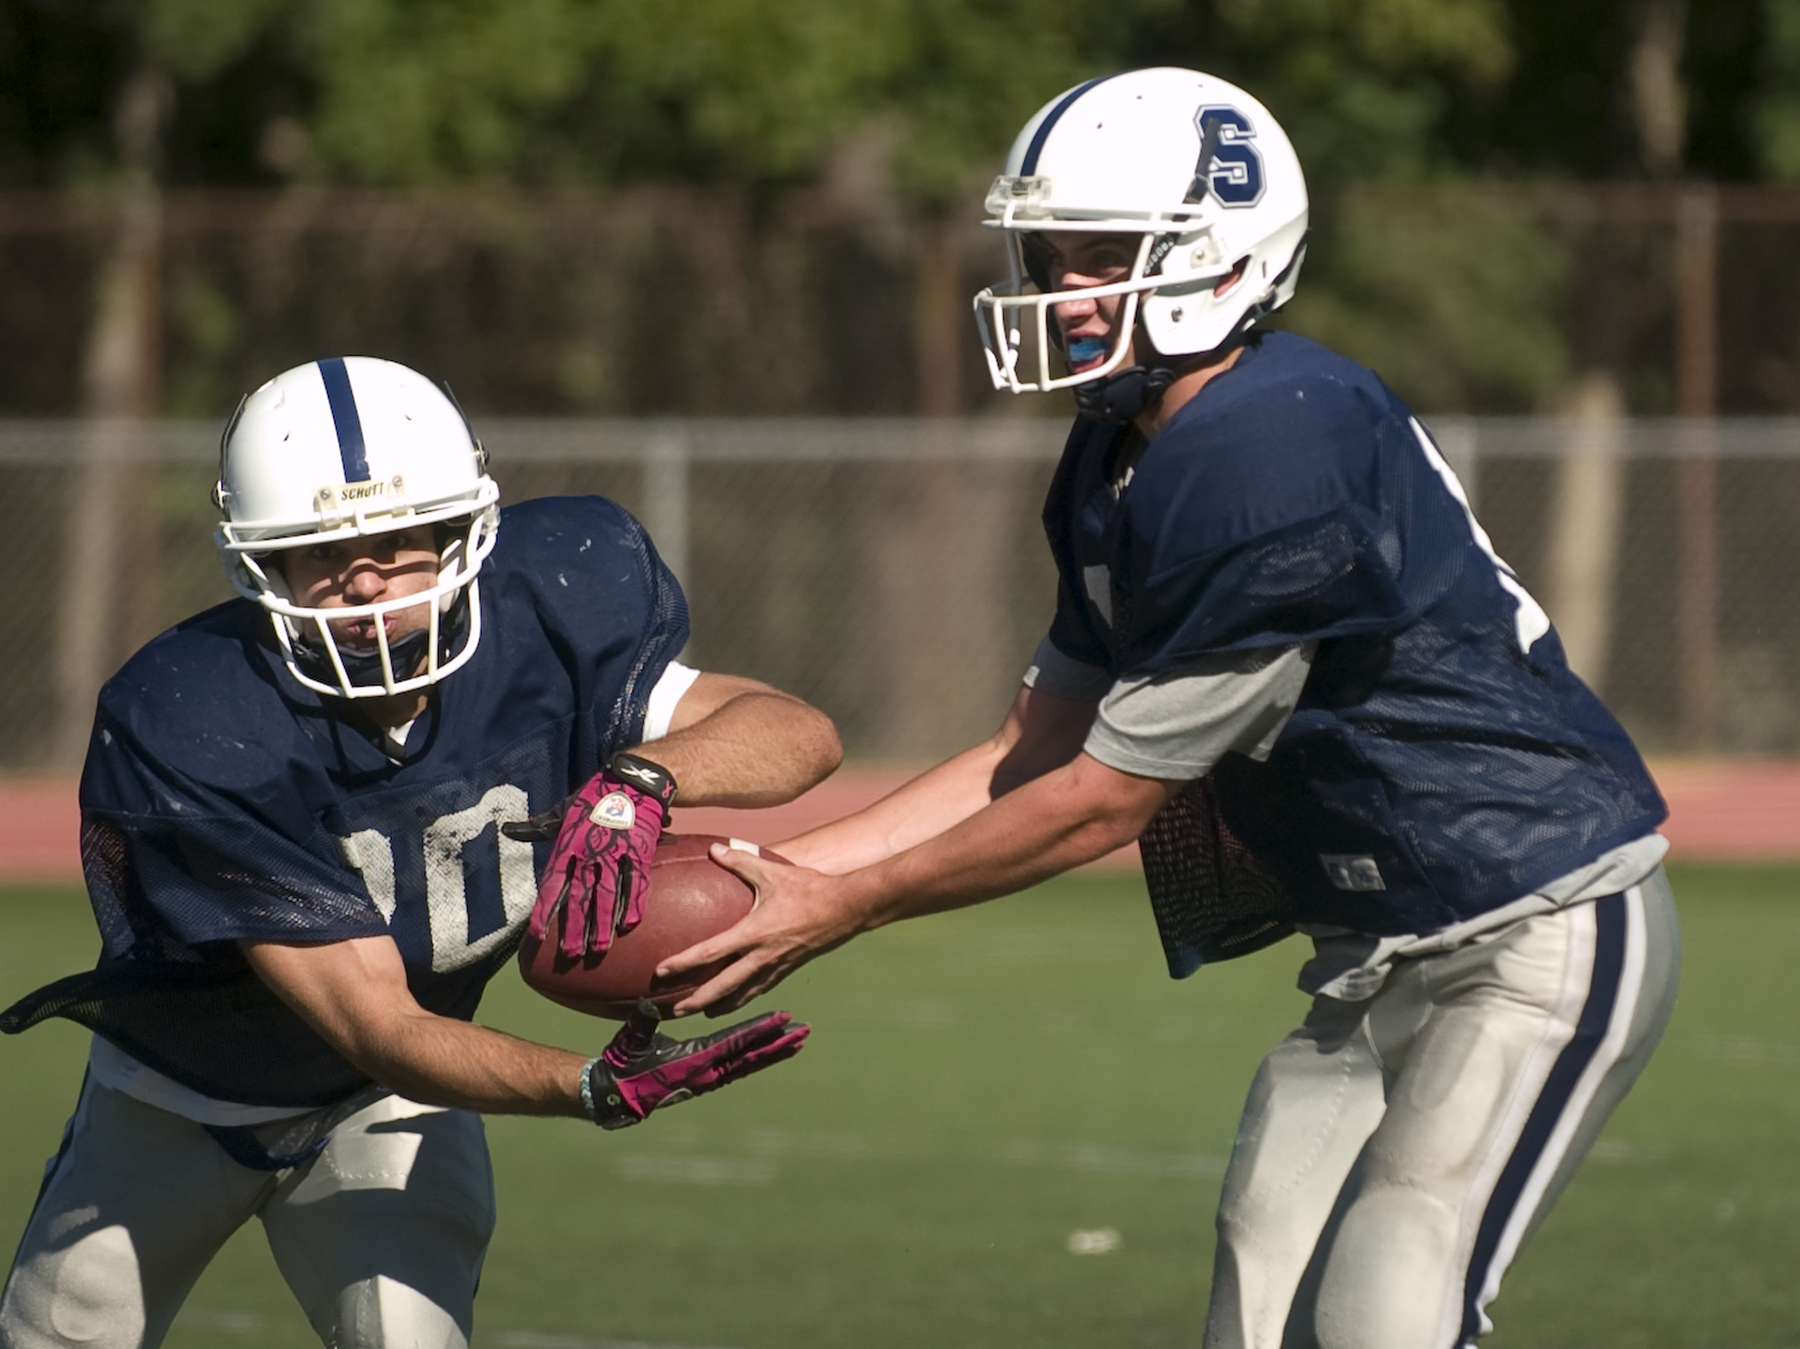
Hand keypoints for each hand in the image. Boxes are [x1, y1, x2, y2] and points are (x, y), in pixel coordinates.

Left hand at [507, 754, 677, 957]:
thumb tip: (509, 830)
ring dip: (601, 925)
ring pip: (607, 895)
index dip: (544, 911)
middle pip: (579, 897)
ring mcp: (615, 853)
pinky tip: (628, 925)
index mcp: (568, 846)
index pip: (552, 885)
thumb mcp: (562, 812)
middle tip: (570, 955)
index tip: (537, 936)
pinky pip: (636, 883)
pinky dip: (633, 904)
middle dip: (573, 928)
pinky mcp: (640, 852)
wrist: (631, 781)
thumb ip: (537, 828)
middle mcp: (589, 853)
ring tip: (598, 949)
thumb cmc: (594, 799)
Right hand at [584, 999, 809, 1128]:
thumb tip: (648, 1006)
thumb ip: (642, 1024)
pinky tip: (768, 1052)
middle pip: (751, 1056)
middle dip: (779, 1043)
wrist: (616, 1093)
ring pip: (748, 1064)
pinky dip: (756, 1059)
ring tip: (797, 1040)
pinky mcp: (705, 1080)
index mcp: (694, 1060)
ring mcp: (707, 1078)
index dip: (760, 1030)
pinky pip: (737, 1069)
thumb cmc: (622, 1064)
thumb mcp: (631, 1042)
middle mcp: (707, 1072)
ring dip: (773, 1052)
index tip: (784, 1019)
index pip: (735, 1042)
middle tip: (805, 1031)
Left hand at [657, 843, 870, 1015]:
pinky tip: (735, 1000)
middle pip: (722, 987)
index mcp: (753, 934)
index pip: (710, 953)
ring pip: (741, 995)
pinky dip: (742, 998)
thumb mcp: (773, 872)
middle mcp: (762, 957)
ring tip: (700, 1012)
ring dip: (719, 1005)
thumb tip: (715, 849)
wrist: (847, 909)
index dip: (683, 963)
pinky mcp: (787, 970)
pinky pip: (759, 989)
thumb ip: (741, 861)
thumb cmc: (810, 889)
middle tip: (673, 1010)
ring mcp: (775, 967)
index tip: (661, 972)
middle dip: (695, 1000)